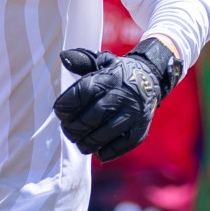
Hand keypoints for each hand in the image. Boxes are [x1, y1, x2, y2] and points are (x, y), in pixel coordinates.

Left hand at [53, 38, 180, 161]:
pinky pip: (126, 143)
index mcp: (108, 78)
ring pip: (108, 131)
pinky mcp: (142, 126)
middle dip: (76, 126)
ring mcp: (133, 113)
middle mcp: (121, 96)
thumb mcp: (101, 61)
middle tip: (67, 131)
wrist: (151, 77)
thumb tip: (64, 58)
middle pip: (94, 115)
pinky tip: (99, 152)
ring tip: (80, 144)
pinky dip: (111, 151)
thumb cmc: (117, 73)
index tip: (59, 111)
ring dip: (90, 141)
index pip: (84, 91)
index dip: (68, 103)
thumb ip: (82, 61)